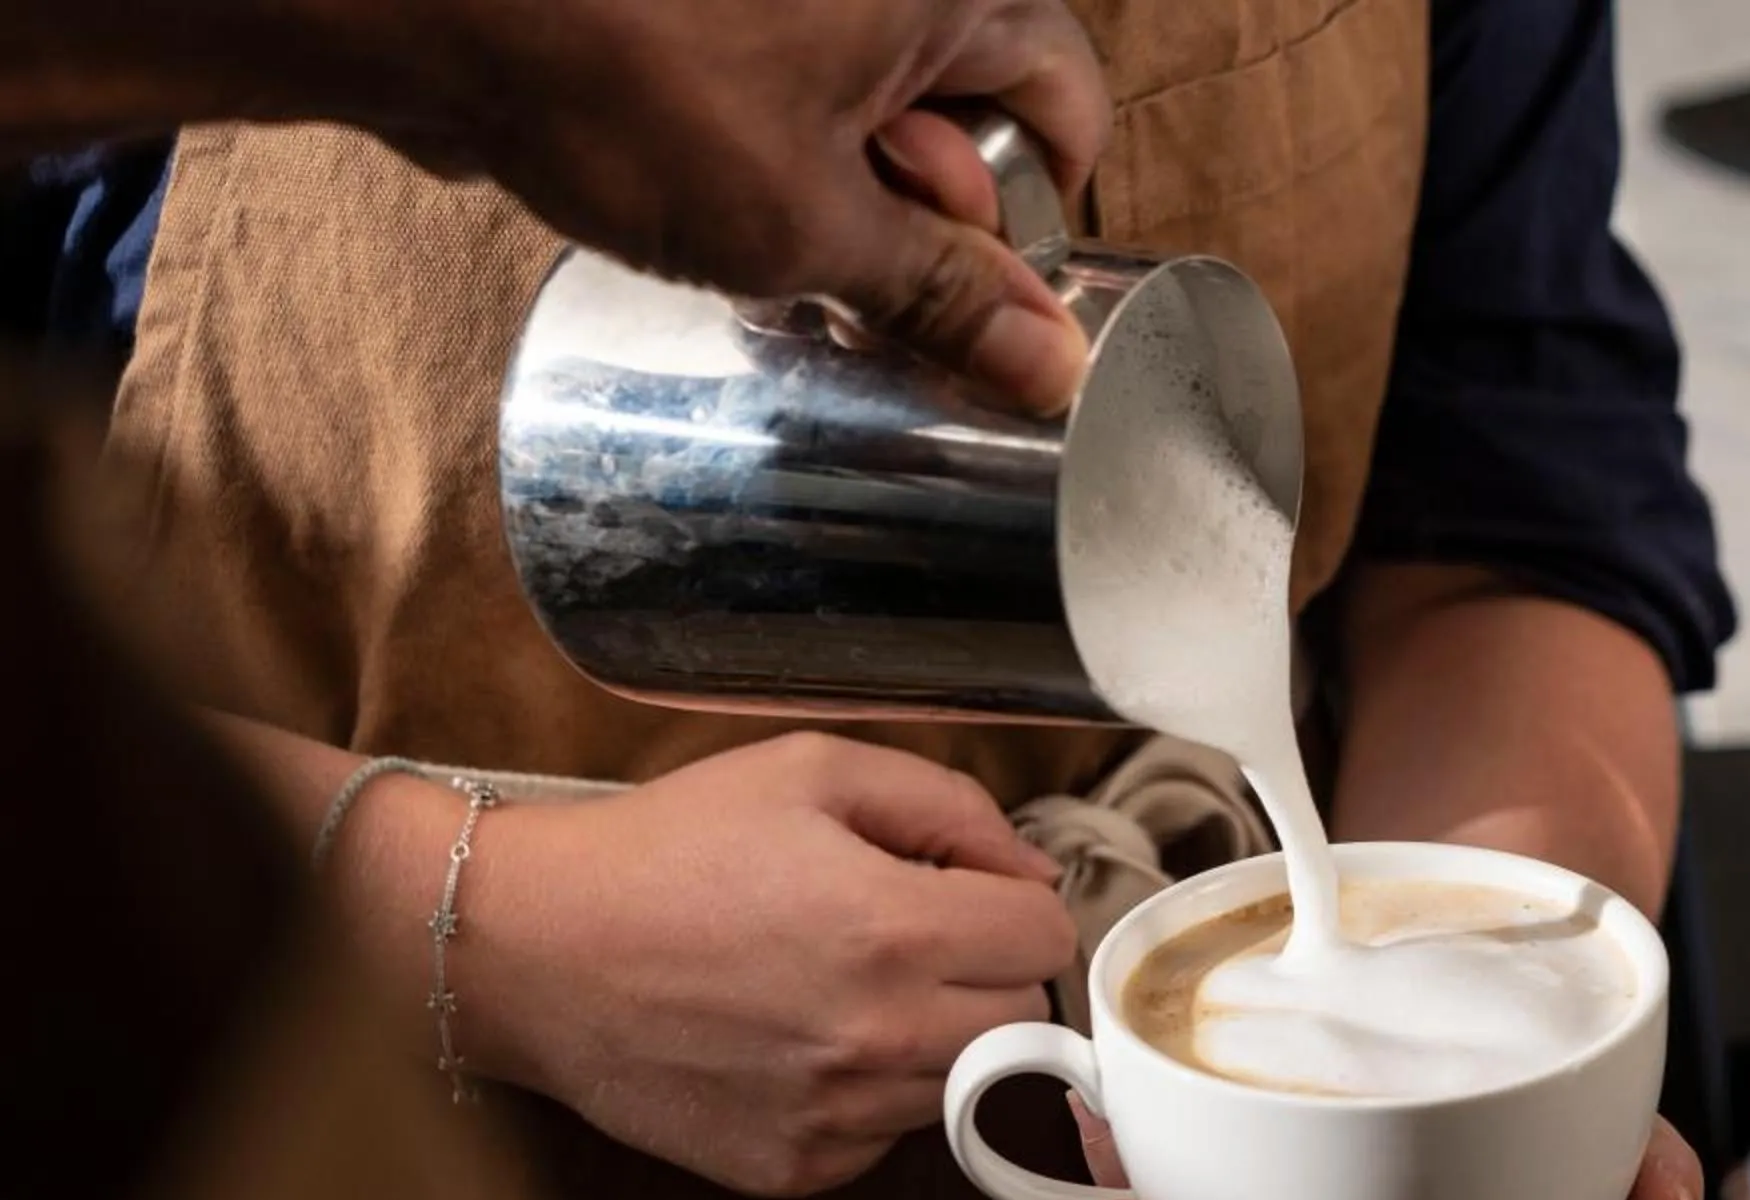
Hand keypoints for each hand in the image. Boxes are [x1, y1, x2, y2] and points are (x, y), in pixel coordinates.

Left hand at [349, 0, 1108, 408]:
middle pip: (968, 100)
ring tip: (770, 249)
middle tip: (853, 279)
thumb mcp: (810, 226)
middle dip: (923, 210)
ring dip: (842, 194)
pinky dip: (771, 150)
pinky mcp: (714, 5)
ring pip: (868, 101)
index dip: (1039, 211)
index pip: (1067, 94)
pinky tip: (714, 208)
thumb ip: (942, 296)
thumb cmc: (629, 83)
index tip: (990, 292)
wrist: (430, 0)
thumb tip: (1046, 362)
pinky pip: (784, 82)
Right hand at [455, 733, 1074, 1196]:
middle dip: (984, 972)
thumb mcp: (810, 772)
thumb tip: (1034, 873)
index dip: (1011, 901)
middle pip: (1023, 1020)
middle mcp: (878, 1037)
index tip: (961, 891)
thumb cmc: (666, 849)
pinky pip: (890, 1135)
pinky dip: (868, 1091)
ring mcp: (838, 1114)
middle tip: (906, 937)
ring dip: (932, 1037)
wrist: (528, 948)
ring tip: (840, 986)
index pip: (1048, 937)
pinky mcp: (798, 1167)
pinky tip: (797, 1039)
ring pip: (964, 1084)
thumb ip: (951, 808)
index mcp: (895, 929)